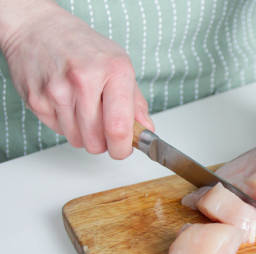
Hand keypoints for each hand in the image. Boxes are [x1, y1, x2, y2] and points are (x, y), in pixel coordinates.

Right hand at [0, 1, 153, 158]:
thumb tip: (146, 130)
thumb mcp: (120, 65)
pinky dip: (66, 125)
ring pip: (77, 140)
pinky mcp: (37, 99)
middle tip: (104, 129)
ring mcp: (57, 90)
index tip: (124, 149)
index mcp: (114, 71)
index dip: (123, 148)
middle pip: (96, 141)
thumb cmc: (84, 47)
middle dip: (104, 143)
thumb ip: (136, 103)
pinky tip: (67, 103)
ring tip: (84, 109)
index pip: (119, 127)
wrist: (39, 29)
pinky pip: (58, 131)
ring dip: (84, 134)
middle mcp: (84, 80)